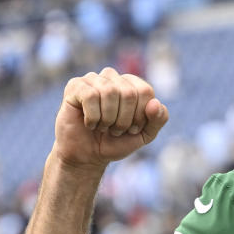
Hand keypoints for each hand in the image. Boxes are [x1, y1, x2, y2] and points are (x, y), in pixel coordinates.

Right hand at [53, 68, 168, 169]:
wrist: (87, 156)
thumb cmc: (115, 142)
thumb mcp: (144, 135)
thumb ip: (158, 120)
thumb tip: (155, 103)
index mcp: (131, 84)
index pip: (145, 91)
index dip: (141, 116)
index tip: (132, 129)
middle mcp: (112, 77)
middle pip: (129, 93)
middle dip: (124, 120)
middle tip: (115, 130)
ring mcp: (92, 79)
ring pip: (109, 92)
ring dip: (108, 119)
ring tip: (102, 127)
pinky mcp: (75, 86)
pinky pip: (90, 96)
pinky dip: (93, 117)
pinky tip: (89, 123)